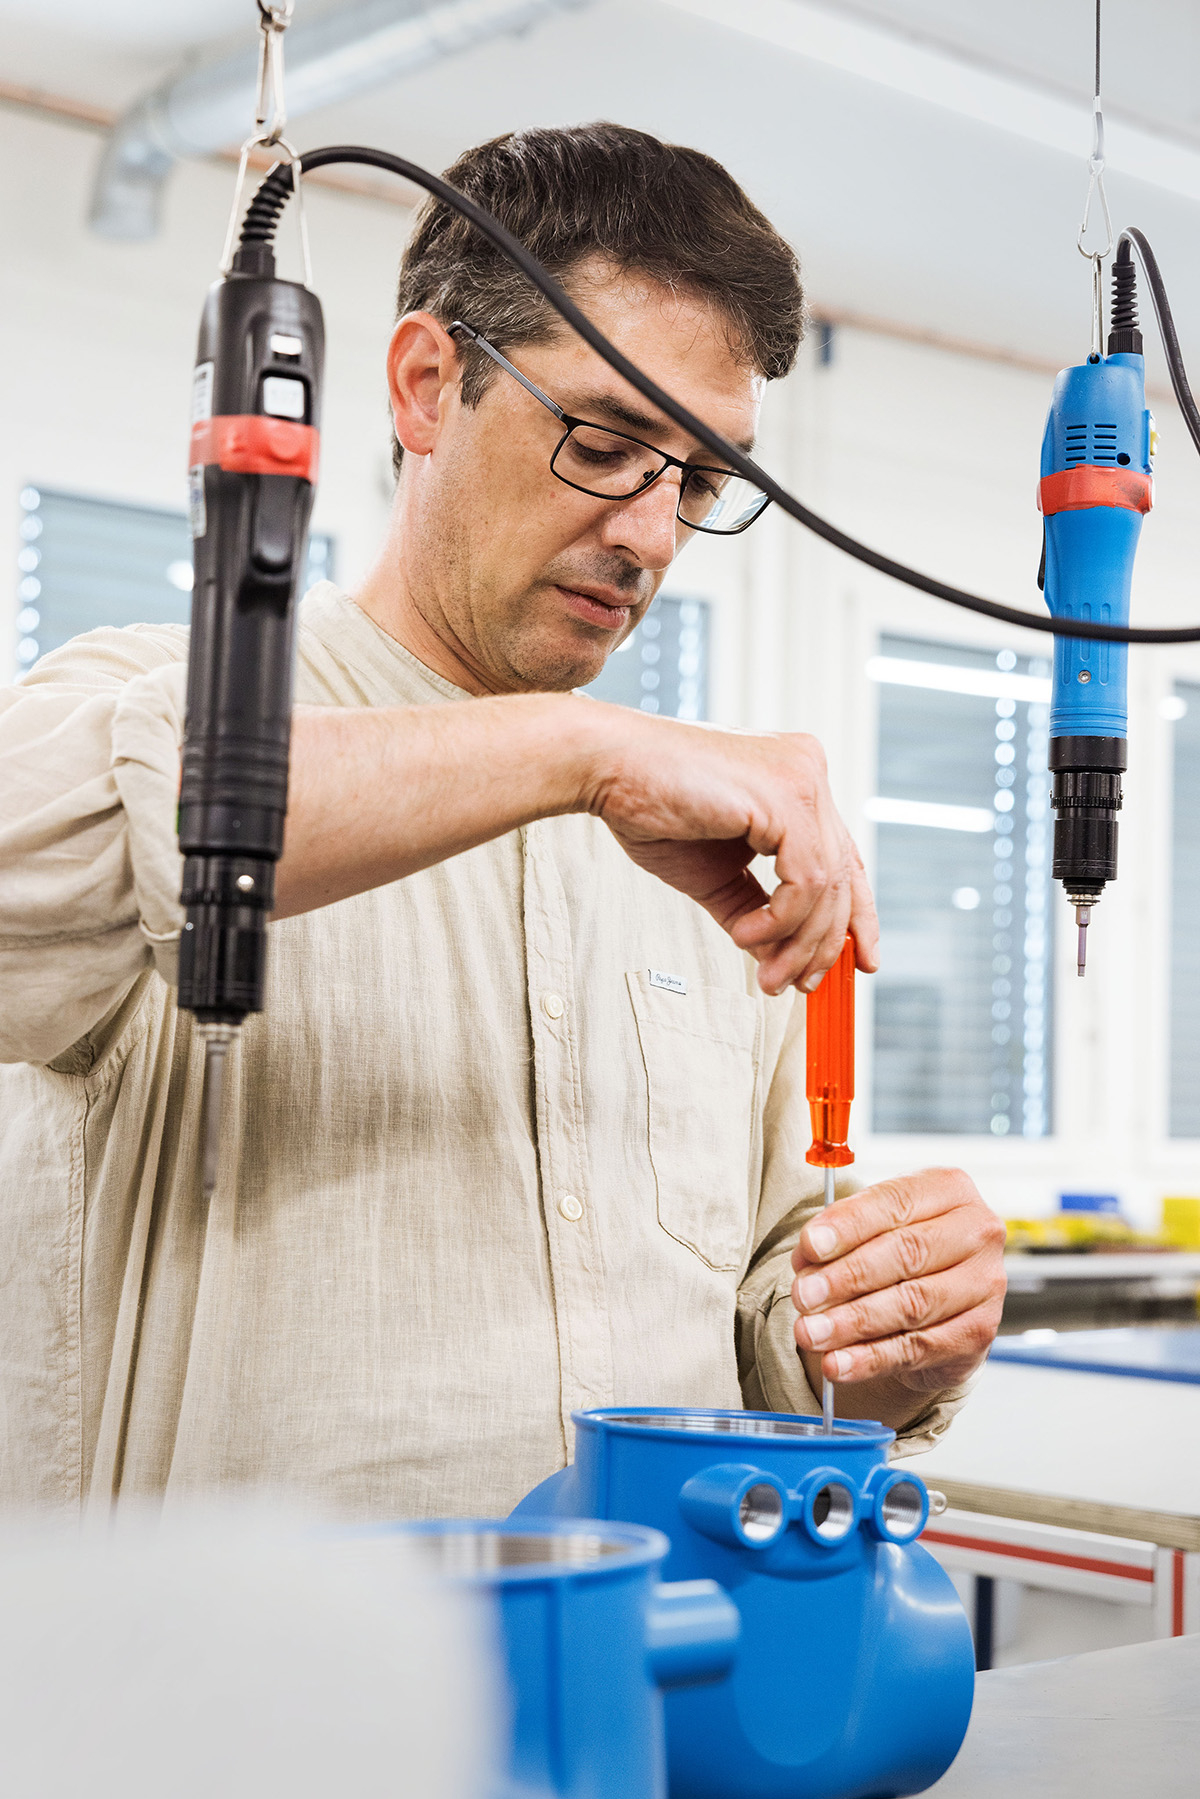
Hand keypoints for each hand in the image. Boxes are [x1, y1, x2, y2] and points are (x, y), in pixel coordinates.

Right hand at [583, 710, 877, 992]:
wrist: (607, 770)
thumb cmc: (651, 808)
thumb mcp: (714, 874)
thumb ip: (753, 910)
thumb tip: (778, 958)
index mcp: (796, 781)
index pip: (846, 856)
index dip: (857, 915)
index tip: (858, 963)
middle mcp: (808, 771)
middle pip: (844, 876)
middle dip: (823, 944)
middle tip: (798, 985)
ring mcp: (802, 779)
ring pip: (828, 885)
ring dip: (798, 943)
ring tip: (766, 973)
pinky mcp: (787, 796)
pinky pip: (807, 880)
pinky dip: (780, 921)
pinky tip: (746, 936)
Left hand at [790, 1169, 1005, 1428]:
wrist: (942, 1301)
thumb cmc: (902, 1251)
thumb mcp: (872, 1228)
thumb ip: (839, 1238)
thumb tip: (807, 1260)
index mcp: (949, 1189)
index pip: (895, 1201)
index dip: (849, 1225)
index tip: (810, 1245)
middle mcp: (977, 1232)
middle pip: (907, 1253)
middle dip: (847, 1277)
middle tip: (804, 1296)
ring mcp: (985, 1284)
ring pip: (912, 1304)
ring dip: (853, 1322)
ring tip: (812, 1333)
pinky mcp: (978, 1333)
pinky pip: (918, 1348)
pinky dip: (871, 1359)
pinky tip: (838, 1363)